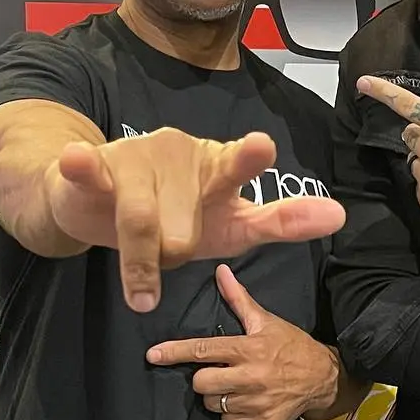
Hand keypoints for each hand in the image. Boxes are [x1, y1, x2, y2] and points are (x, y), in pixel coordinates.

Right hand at [46, 129, 343, 311]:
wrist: (101, 206)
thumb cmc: (176, 217)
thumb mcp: (233, 226)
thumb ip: (282, 222)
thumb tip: (340, 215)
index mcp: (219, 167)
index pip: (239, 166)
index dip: (247, 159)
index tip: (260, 148)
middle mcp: (180, 153)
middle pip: (182, 227)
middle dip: (174, 253)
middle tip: (169, 249)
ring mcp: (137, 156)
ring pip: (143, 223)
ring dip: (140, 261)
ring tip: (139, 272)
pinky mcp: (94, 166)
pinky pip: (90, 170)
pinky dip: (83, 166)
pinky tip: (79, 158)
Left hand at [146, 265, 340, 419]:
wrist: (324, 377)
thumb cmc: (291, 346)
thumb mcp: (266, 321)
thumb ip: (238, 299)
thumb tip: (221, 272)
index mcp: (247, 348)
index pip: (202, 350)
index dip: (174, 352)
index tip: (153, 354)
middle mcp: (250, 376)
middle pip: (201, 383)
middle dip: (203, 378)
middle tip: (217, 372)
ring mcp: (256, 402)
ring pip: (213, 404)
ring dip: (218, 396)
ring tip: (235, 386)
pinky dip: (232, 413)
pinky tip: (246, 400)